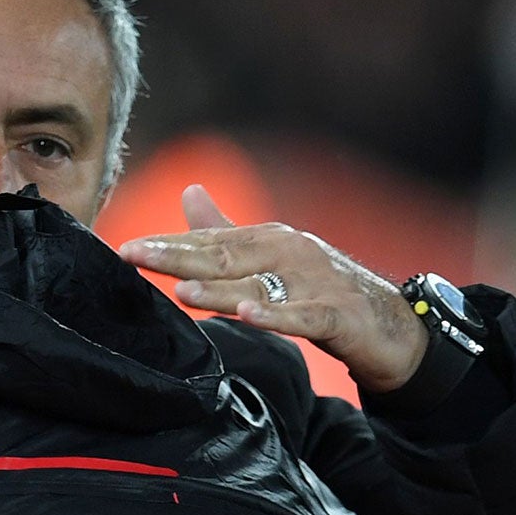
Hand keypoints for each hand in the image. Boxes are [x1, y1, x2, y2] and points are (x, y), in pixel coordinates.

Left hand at [118, 185, 429, 393]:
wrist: (390, 324)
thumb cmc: (322, 290)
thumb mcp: (271, 258)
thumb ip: (227, 231)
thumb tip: (187, 191)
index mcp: (269, 240)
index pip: (210, 242)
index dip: (169, 245)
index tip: (126, 249)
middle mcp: (289, 253)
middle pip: (226, 258)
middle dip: (178, 258)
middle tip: (135, 256)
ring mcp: (315, 283)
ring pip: (258, 287)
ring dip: (219, 289)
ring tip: (180, 290)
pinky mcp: (338, 315)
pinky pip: (303, 316)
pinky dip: (276, 316)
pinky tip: (248, 314)